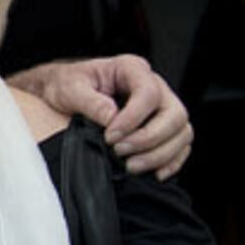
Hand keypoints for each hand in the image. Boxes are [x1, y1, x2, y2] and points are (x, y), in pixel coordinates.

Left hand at [31, 54, 191, 178]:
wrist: (62, 93)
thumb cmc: (67, 86)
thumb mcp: (70, 88)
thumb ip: (90, 102)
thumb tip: (112, 118)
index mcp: (132, 69)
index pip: (149, 93)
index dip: (133, 118)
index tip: (110, 137)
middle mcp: (154, 87)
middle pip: (174, 114)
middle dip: (149, 139)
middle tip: (120, 152)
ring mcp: (161, 108)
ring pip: (182, 132)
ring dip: (160, 154)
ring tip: (130, 166)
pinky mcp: (162, 129)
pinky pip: (181, 147)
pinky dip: (171, 162)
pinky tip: (154, 174)